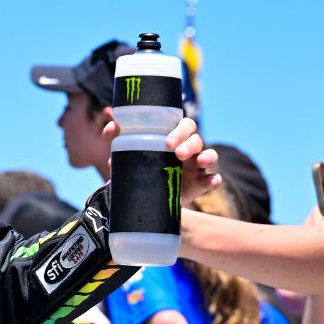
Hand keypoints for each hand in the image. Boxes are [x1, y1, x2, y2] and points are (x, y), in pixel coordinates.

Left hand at [103, 117, 219, 204]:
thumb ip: (119, 140)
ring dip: (208, 156)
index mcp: (174, 139)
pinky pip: (213, 179)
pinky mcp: (200, 184)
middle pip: (196, 139)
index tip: (167, 141)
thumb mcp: (131, 155)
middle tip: (176, 152)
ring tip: (201, 161)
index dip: (180, 129)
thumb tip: (109, 130)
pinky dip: (214, 179)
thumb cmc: (143, 169)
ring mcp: (196, 167)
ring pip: (210, 155)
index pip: (184, 125)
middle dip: (189, 143)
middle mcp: (188, 150)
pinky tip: (211, 181)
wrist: (148, 198)